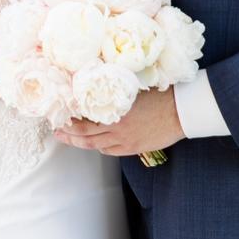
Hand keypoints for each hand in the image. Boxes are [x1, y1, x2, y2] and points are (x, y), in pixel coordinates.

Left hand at [54, 87, 184, 157]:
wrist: (182, 111)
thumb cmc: (161, 94)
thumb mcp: (134, 87)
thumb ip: (115, 92)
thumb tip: (97, 87)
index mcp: (115, 109)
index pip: (84, 116)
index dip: (70, 118)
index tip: (61, 114)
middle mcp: (116, 126)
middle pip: (84, 134)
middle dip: (68, 134)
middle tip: (57, 131)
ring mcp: (124, 140)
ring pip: (95, 145)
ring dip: (80, 142)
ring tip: (70, 139)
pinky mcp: (133, 148)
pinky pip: (110, 151)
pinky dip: (100, 147)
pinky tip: (95, 143)